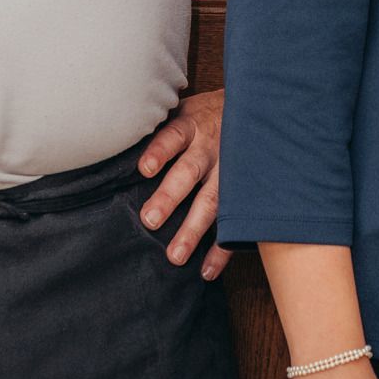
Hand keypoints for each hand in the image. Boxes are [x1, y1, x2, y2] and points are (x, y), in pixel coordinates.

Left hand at [138, 89, 228, 278]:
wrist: (259, 112)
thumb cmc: (208, 115)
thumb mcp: (186, 109)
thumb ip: (163, 125)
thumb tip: (119, 139)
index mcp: (191, 126)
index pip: (172, 138)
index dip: (159, 152)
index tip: (145, 168)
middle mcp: (210, 149)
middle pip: (188, 173)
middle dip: (170, 197)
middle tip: (150, 219)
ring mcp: (229, 171)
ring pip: (212, 201)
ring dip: (193, 229)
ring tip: (176, 255)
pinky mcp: (242, 192)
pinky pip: (234, 221)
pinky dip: (222, 248)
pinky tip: (207, 269)